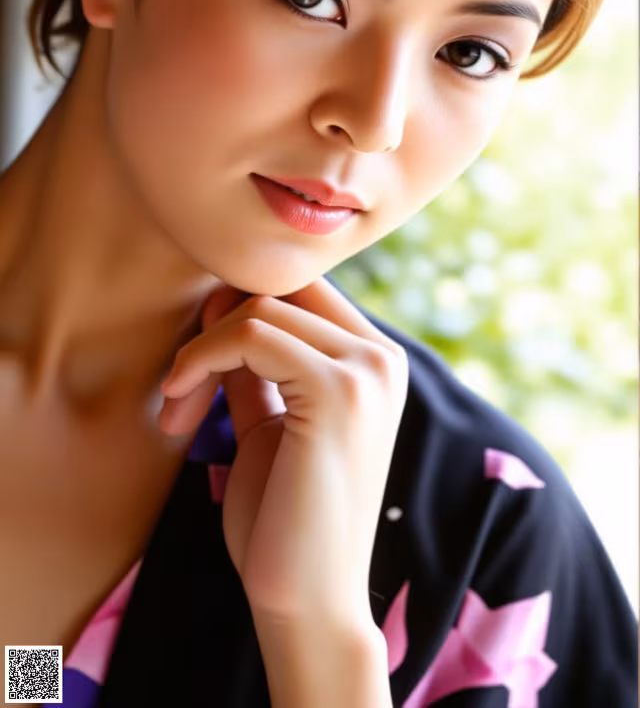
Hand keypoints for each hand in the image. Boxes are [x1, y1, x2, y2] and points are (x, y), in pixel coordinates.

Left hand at [157, 278, 408, 629]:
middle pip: (278, 287)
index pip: (299, 289)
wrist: (309, 601)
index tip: (194, 371)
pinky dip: (200, 359)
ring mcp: (368, 371)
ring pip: (259, 308)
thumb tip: (219, 305)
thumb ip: (255, 365)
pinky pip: (251, 335)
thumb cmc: (284, 519)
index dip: (235, 314)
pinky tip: (179, 405)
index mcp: (374, 362)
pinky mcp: (339, 391)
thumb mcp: (267, 423)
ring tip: (177, 410)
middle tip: (178, 391)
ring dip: (198, 351)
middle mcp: (382, 357)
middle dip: (214, 326)